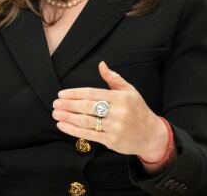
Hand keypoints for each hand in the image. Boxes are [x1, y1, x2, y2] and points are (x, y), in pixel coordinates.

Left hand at [52, 61, 167, 161]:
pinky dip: (73, 130)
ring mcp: (114, 127)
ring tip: (56, 113)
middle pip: (88, 107)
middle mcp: (118, 112)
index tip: (61, 94)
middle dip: (69, 105)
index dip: (75, 94)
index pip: (93, 94)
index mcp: (120, 98)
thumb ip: (114, 78)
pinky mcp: (111, 141)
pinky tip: (63, 126)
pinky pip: (89, 135)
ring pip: (86, 121)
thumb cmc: (138, 110)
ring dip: (68, 117)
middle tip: (55, 103)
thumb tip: (101, 64)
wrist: (151, 135)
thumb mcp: (130, 91)